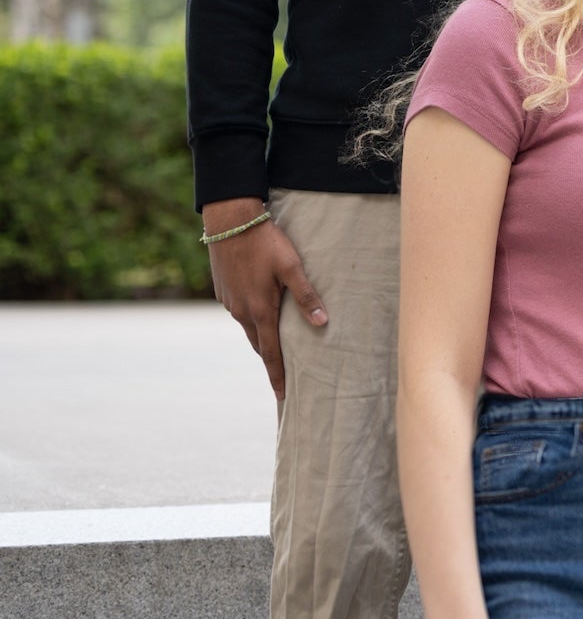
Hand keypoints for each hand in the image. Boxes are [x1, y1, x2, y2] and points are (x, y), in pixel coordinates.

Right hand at [203, 196, 325, 400]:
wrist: (230, 222)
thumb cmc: (266, 243)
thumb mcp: (292, 268)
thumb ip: (306, 296)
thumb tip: (322, 323)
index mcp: (259, 311)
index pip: (270, 353)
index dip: (277, 374)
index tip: (283, 396)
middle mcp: (241, 312)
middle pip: (258, 344)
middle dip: (270, 361)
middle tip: (283, 378)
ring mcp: (229, 302)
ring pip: (249, 327)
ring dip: (261, 339)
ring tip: (275, 349)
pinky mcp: (223, 291)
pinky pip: (240, 312)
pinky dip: (252, 320)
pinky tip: (261, 315)